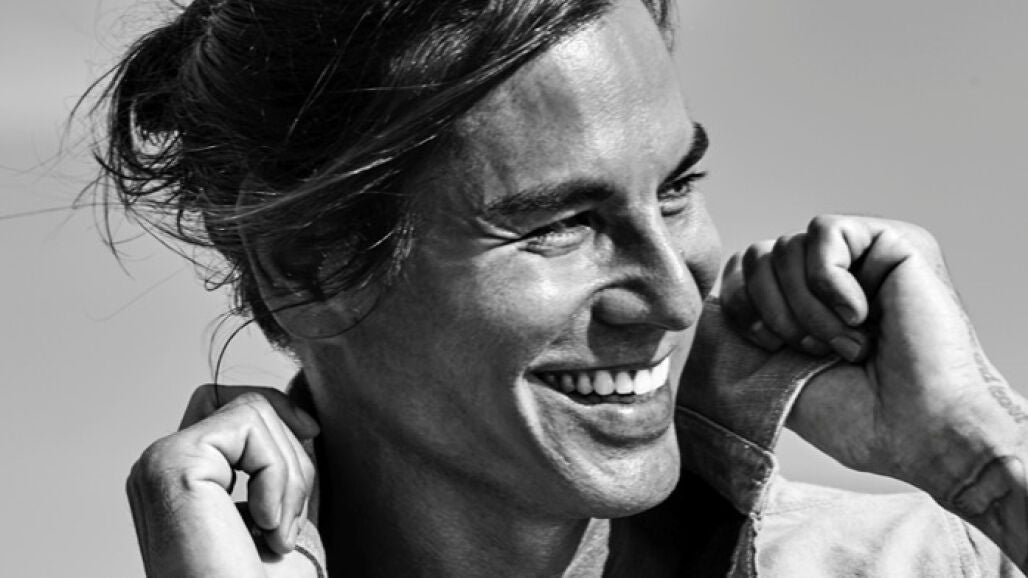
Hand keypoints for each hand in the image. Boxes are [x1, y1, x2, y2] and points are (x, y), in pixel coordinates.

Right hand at [127, 385, 319, 576]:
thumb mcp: (280, 510)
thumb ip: (278, 463)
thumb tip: (304, 414)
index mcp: (181, 478)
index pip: (230, 406)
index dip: (278, 412)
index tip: (313, 437)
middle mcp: (160, 466)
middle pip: (245, 402)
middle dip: (289, 451)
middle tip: (287, 522)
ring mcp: (159, 462)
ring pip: (253, 410)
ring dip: (289, 472)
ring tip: (278, 533)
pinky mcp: (171, 463)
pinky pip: (249, 424)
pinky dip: (277, 474)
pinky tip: (268, 527)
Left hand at [722, 215, 1027, 566]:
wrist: (919, 432)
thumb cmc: (858, 417)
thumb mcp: (775, 376)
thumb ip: (742, 332)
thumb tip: (708, 302)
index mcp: (804, 304)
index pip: (741, 273)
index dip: (741, 309)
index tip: (772, 350)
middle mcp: (832, 275)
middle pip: (756, 256)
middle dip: (773, 312)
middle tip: (815, 350)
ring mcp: (862, 256)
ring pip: (786, 246)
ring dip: (807, 308)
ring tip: (847, 342)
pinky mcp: (892, 241)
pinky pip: (824, 231)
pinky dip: (830, 282)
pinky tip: (862, 315)